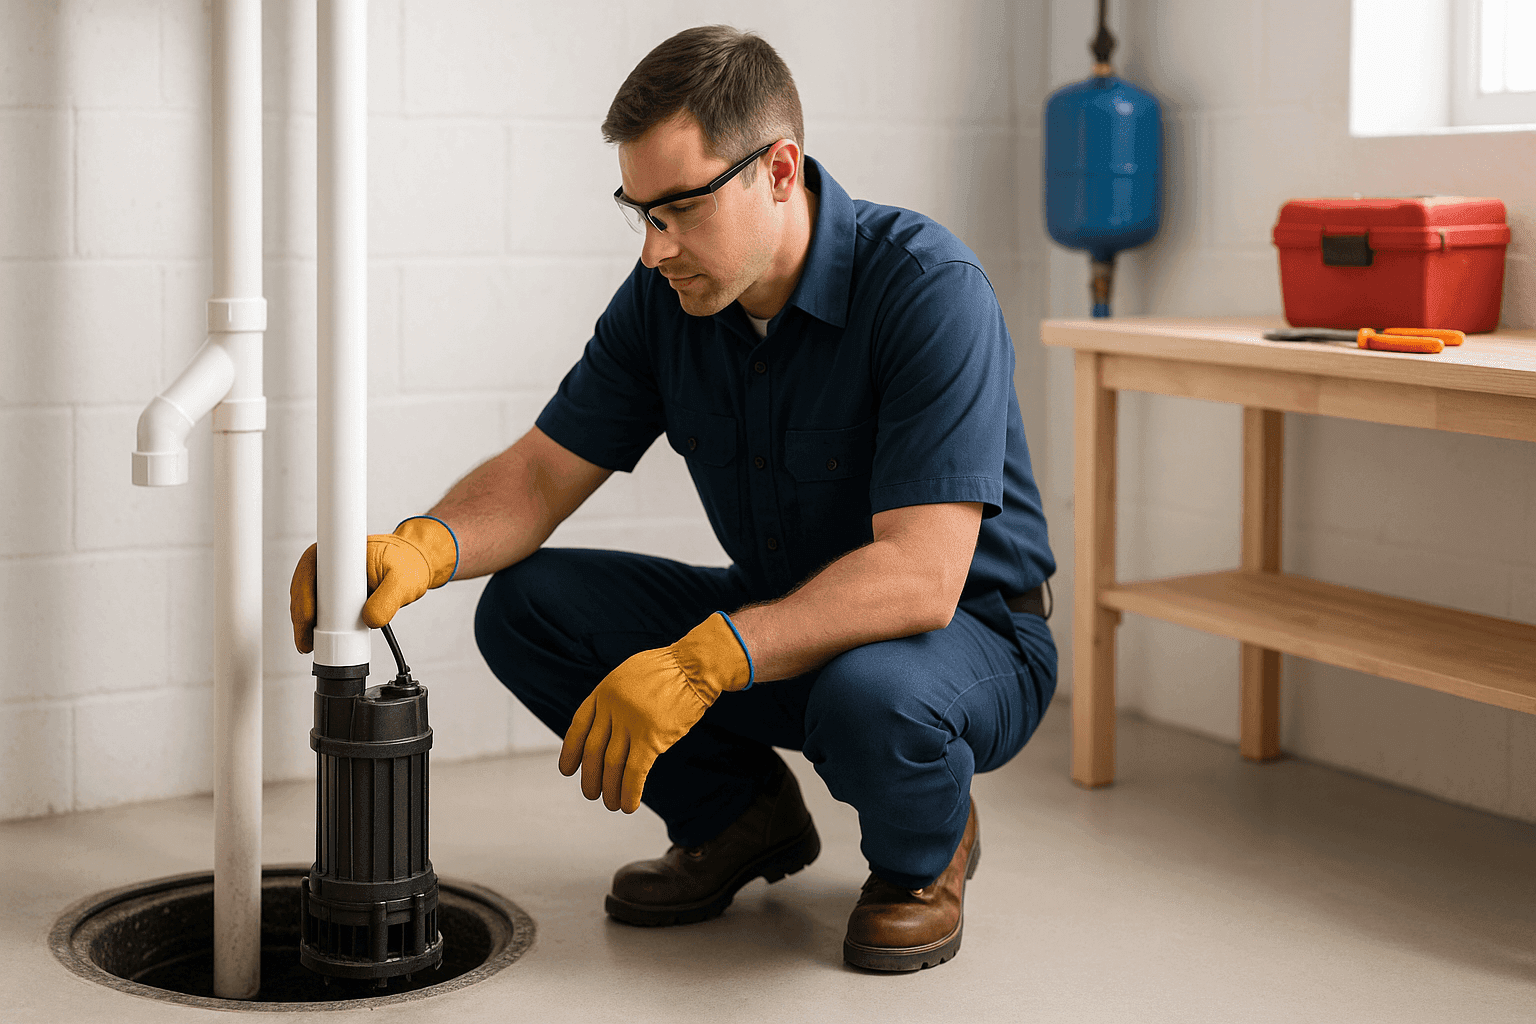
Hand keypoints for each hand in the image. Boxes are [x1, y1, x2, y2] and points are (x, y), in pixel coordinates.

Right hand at [289, 516, 458, 652]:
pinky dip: (314, 623)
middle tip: (306, 641)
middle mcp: (333, 562)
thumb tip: (370, 620)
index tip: (308, 617)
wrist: (417, 565)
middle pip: (303, 586)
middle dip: (300, 615)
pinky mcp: (338, 592)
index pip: (311, 568)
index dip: (304, 593)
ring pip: (307, 599)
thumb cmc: (409, 563)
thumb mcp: (403, 581)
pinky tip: (314, 640)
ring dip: (304, 622)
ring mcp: (334, 577)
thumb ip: (389, 600)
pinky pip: (320, 607)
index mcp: (343, 550)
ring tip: (307, 645)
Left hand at [559, 612, 752, 812]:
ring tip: (611, 804)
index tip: (567, 770)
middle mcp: (612, 708)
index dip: (570, 752)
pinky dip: (629, 792)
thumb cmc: (669, 669)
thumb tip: (608, 725)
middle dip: (590, 777)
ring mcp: (631, 723)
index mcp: (604, 691)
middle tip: (592, 793)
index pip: (578, 727)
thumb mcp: (629, 674)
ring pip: (612, 765)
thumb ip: (615, 697)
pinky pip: (634, 772)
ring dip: (609, 790)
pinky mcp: (652, 737)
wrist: (696, 665)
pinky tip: (629, 805)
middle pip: (592, 751)